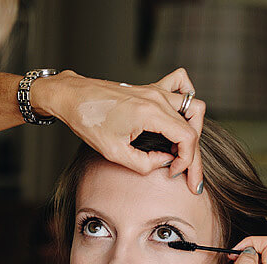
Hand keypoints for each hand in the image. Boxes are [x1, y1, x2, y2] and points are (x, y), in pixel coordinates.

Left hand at [32, 67, 204, 193]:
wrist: (72, 97)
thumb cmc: (89, 122)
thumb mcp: (114, 152)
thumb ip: (144, 163)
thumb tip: (165, 162)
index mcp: (150, 113)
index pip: (187, 137)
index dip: (187, 160)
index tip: (174, 173)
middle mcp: (157, 98)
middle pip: (193, 126)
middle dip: (193, 154)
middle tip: (188, 175)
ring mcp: (155, 90)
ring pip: (193, 106)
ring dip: (194, 129)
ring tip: (183, 150)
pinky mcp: (149, 88)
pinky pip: (180, 85)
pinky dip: (186, 99)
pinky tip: (181, 115)